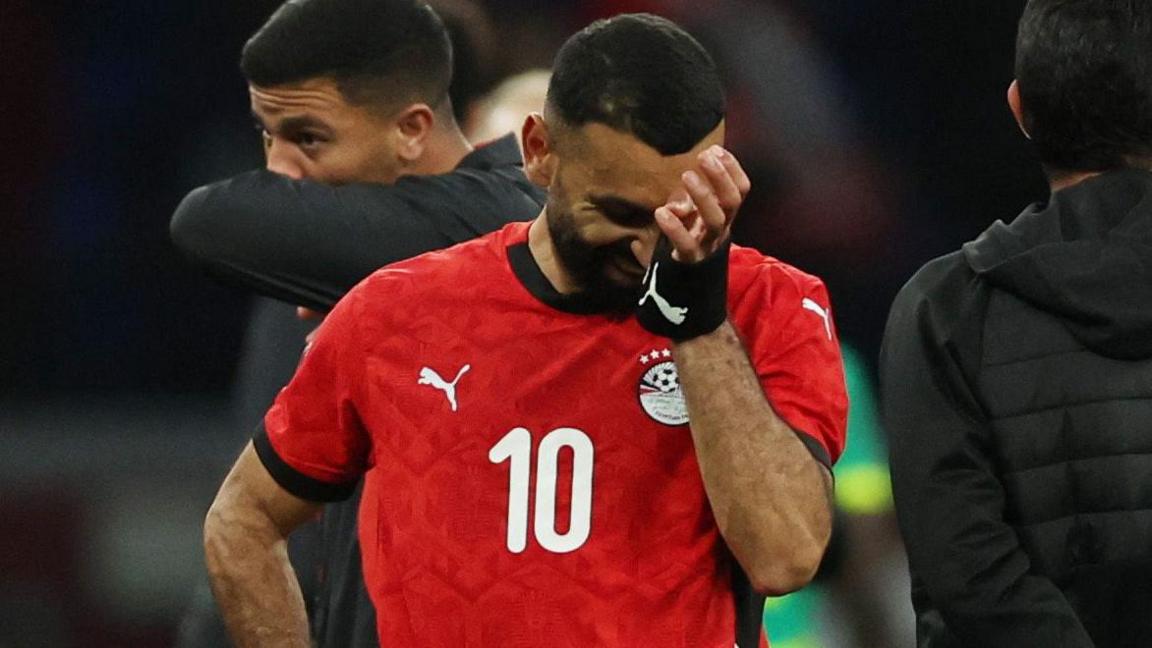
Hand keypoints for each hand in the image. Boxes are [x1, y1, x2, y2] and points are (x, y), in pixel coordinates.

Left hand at [655, 146, 750, 263]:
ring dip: (703, 195)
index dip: (732, 169)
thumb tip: (678, 193)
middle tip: (703, 156)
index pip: (740, 190)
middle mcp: (721, 229)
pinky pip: (686, 244)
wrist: (683, 287)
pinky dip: (674, 228)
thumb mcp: (685, 217)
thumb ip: (682, 202)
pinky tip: (661, 212)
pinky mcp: (690, 261)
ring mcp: (707, 245)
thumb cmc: (684, 243)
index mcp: (724, 216)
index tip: (716, 149)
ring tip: (686, 176)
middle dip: (720, 176)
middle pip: (732, 201)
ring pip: (715, 220)